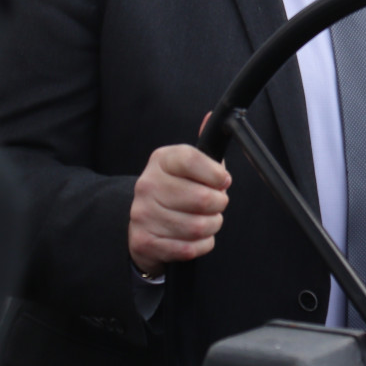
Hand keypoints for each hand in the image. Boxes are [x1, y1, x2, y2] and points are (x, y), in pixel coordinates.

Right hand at [128, 144, 230, 275]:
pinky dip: (202, 245)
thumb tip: (210, 117)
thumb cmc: (179, 190)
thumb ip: (205, 148)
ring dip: (212, 226)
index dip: (218, 174)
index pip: (195, 160)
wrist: (145, 223)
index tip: (223, 181)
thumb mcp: (191, 166)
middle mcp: (147, 185)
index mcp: (161, 160)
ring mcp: (142, 214)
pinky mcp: (144, 241)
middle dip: (219, 205)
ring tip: (207, 221)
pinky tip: (197, 238)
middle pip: (202, 199)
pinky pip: (188, 248)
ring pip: (198, 226)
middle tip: (216, 205)